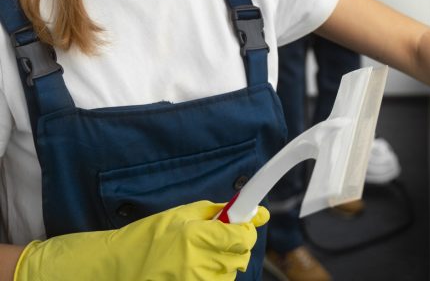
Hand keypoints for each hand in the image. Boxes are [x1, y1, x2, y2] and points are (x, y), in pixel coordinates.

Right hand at [14, 200, 269, 279]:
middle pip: (240, 257)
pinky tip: (193, 271)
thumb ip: (221, 213)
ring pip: (229, 275)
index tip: (242, 226)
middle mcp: (196, 265)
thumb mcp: (182, 215)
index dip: (245, 231)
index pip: (242, 237)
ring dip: (221, 265)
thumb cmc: (147, 237)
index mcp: (193, 237)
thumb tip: (257, 212)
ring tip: (196, 258)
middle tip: (212, 241)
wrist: (115, 269)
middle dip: (232, 247)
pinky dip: (212, 277)